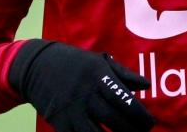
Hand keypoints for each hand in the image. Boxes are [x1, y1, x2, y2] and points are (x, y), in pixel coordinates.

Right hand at [10, 39, 154, 131]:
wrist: (37, 66)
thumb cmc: (75, 64)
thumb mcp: (99, 61)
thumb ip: (124, 74)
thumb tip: (146, 86)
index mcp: (98, 76)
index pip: (122, 99)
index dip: (138, 114)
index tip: (149, 123)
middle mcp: (85, 94)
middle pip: (112, 120)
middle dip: (131, 131)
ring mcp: (71, 110)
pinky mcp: (59, 122)